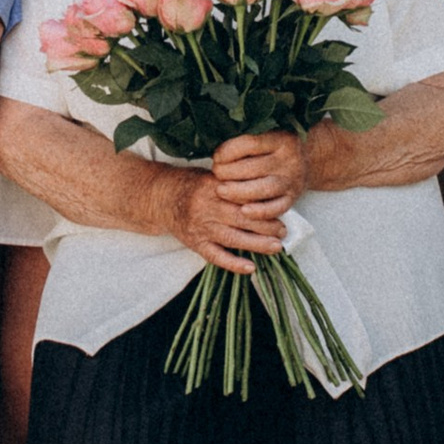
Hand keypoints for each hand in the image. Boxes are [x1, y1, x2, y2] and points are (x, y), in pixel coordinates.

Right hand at [168, 141, 298, 272]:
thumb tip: (266, 190)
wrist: (160, 198)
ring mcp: (200, 228)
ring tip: (276, 247)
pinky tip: (250, 267)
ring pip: (232, 239)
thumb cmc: (192, 185)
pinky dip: (233, 263)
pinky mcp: (195, 244)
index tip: (280, 206)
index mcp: (213, 187)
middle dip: (266, 225)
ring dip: (257, 244)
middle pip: (242, 218)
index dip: (263, 203)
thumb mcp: (211, 175)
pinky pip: (215, 256)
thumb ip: (234, 182)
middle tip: (284, 230)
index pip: (243, 196)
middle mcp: (206, 208)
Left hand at [212, 129, 304, 217]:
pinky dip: (260, 212)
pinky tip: (243, 211)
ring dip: (238, 192)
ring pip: (263, 189)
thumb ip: (246, 141)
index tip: (216, 156)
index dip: (228, 151)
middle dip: (229, 172)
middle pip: (254, 168)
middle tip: (216, 174)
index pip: (250, 144)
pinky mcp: (293, 198)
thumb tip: (216, 154)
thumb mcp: (267, 134)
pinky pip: (276, 208)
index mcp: (282, 139)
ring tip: (221, 190)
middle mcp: (289, 159)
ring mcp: (292, 180)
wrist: (306, 158)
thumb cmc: (275, 147)